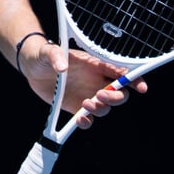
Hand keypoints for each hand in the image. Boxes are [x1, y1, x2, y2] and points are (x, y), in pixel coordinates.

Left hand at [21, 38, 147, 129]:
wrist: (32, 67)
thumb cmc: (43, 55)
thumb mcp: (47, 52)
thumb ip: (55, 56)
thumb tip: (62, 67)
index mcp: (95, 64)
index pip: (121, 71)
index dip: (134, 79)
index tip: (140, 87)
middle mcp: (96, 81)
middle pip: (119, 93)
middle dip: (116, 97)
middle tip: (101, 95)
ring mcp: (88, 94)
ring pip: (106, 107)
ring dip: (101, 109)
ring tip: (86, 103)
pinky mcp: (76, 107)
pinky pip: (88, 119)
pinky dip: (87, 122)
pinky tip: (79, 119)